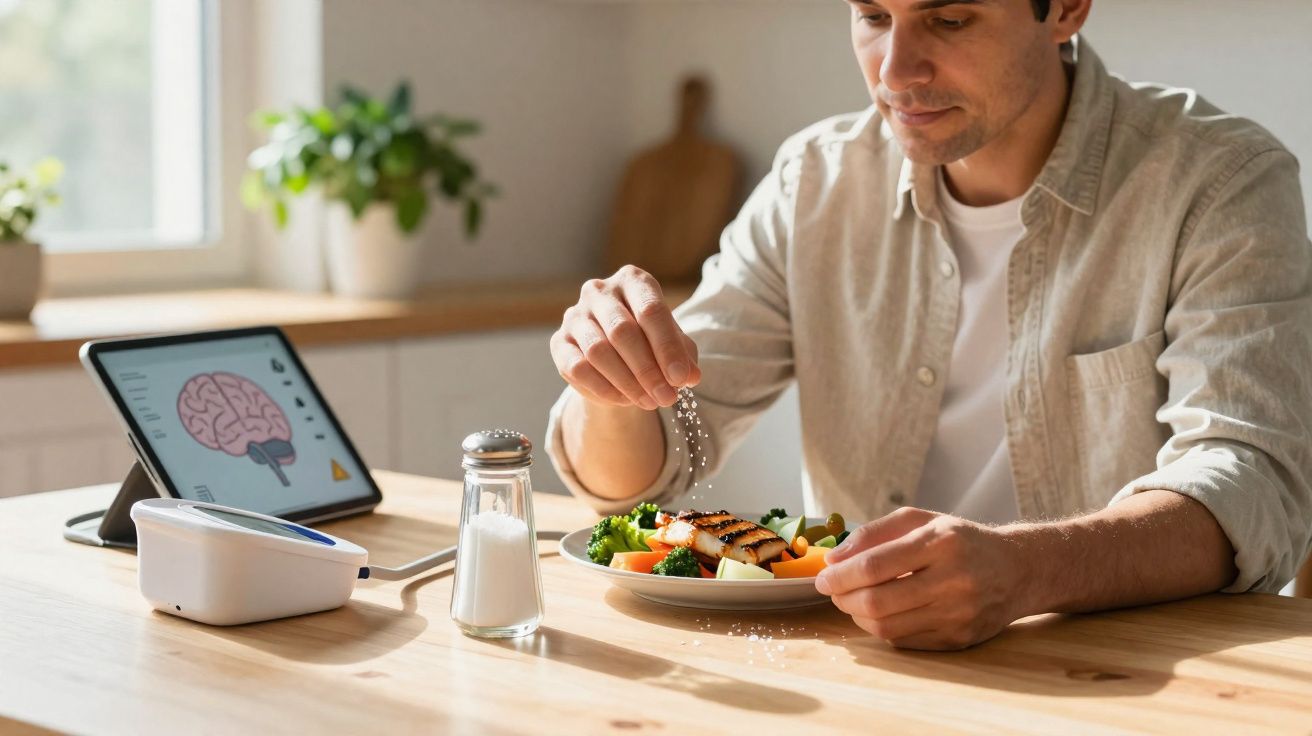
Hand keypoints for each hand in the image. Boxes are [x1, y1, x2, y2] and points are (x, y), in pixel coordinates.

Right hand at [550, 266, 700, 409]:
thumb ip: (683, 355)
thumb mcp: (673, 343)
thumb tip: (690, 375)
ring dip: (627, 382)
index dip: (667, 347)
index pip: (651, 310)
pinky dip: (604, 389)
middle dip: (648, 370)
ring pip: (599, 351)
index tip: (681, 379)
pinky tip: (624, 400)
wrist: (615, 352)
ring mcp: (575, 315)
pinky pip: (578, 368)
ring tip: (649, 402)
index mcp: (632, 280)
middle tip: (667, 398)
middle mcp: (599, 291)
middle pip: (622, 331)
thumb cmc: (650, 340)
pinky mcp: (559, 342)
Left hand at [814, 507, 1029, 649]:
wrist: (1017, 570)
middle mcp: (953, 580)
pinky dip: (882, 628)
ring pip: (887, 626)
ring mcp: (958, 614)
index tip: (822, 577)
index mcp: (941, 542)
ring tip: (853, 601)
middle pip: (877, 601)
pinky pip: (904, 640)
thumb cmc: (960, 540)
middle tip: (833, 591)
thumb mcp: (921, 520)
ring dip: (857, 616)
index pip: (875, 565)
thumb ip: (874, 534)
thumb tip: (834, 559)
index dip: (840, 575)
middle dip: (843, 598)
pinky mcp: (959, 639)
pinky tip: (881, 612)